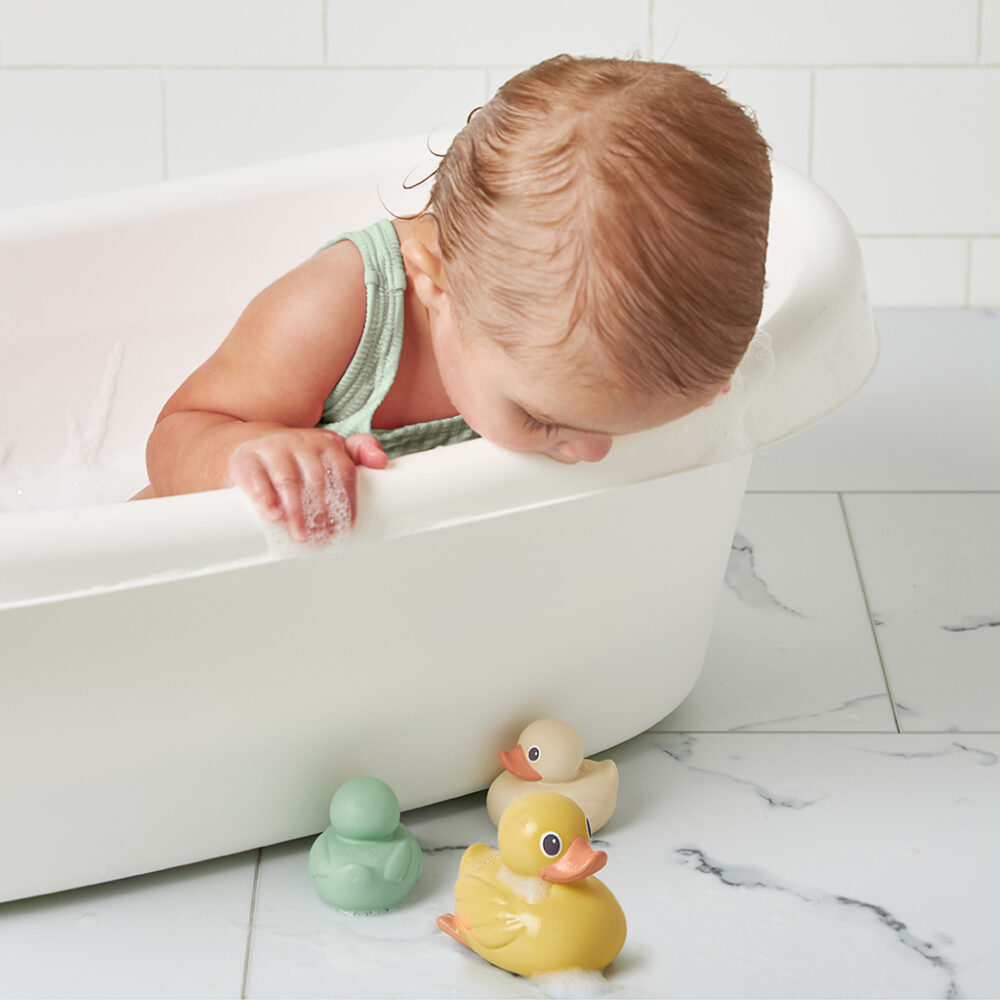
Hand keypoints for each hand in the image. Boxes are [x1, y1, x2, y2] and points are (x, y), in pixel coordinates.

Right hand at [228, 429, 386, 541]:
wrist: (252, 446)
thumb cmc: (298, 457)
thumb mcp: (329, 452)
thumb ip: (359, 453)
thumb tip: (382, 462)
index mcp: (326, 442)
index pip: (344, 472)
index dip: (348, 502)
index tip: (346, 528)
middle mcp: (300, 442)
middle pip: (317, 479)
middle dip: (323, 512)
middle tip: (324, 537)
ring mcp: (272, 449)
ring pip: (287, 480)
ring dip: (297, 511)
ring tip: (301, 536)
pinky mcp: (246, 459)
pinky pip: (255, 478)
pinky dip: (264, 498)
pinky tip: (273, 515)